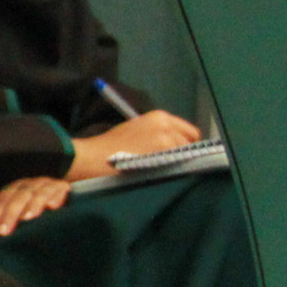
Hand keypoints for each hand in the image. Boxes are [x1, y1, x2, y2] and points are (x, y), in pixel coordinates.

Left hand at [0, 175, 71, 236]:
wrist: (58, 193)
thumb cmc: (30, 204)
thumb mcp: (11, 206)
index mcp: (14, 188)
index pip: (1, 200)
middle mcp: (29, 184)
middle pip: (17, 197)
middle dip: (9, 215)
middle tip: (3, 232)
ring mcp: (46, 185)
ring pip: (37, 193)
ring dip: (32, 205)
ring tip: (27, 219)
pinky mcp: (63, 188)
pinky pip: (59, 191)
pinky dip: (56, 197)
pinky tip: (53, 206)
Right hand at [65, 107, 200, 179]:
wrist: (95, 157)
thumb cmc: (111, 146)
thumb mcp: (136, 129)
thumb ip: (158, 133)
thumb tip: (176, 145)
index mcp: (159, 116)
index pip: (189, 131)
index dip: (185, 143)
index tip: (178, 153)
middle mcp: (166, 123)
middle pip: (190, 141)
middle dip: (183, 152)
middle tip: (168, 162)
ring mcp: (167, 137)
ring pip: (186, 154)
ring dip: (177, 161)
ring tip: (159, 166)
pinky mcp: (165, 151)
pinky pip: (180, 163)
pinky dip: (173, 168)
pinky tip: (159, 170)